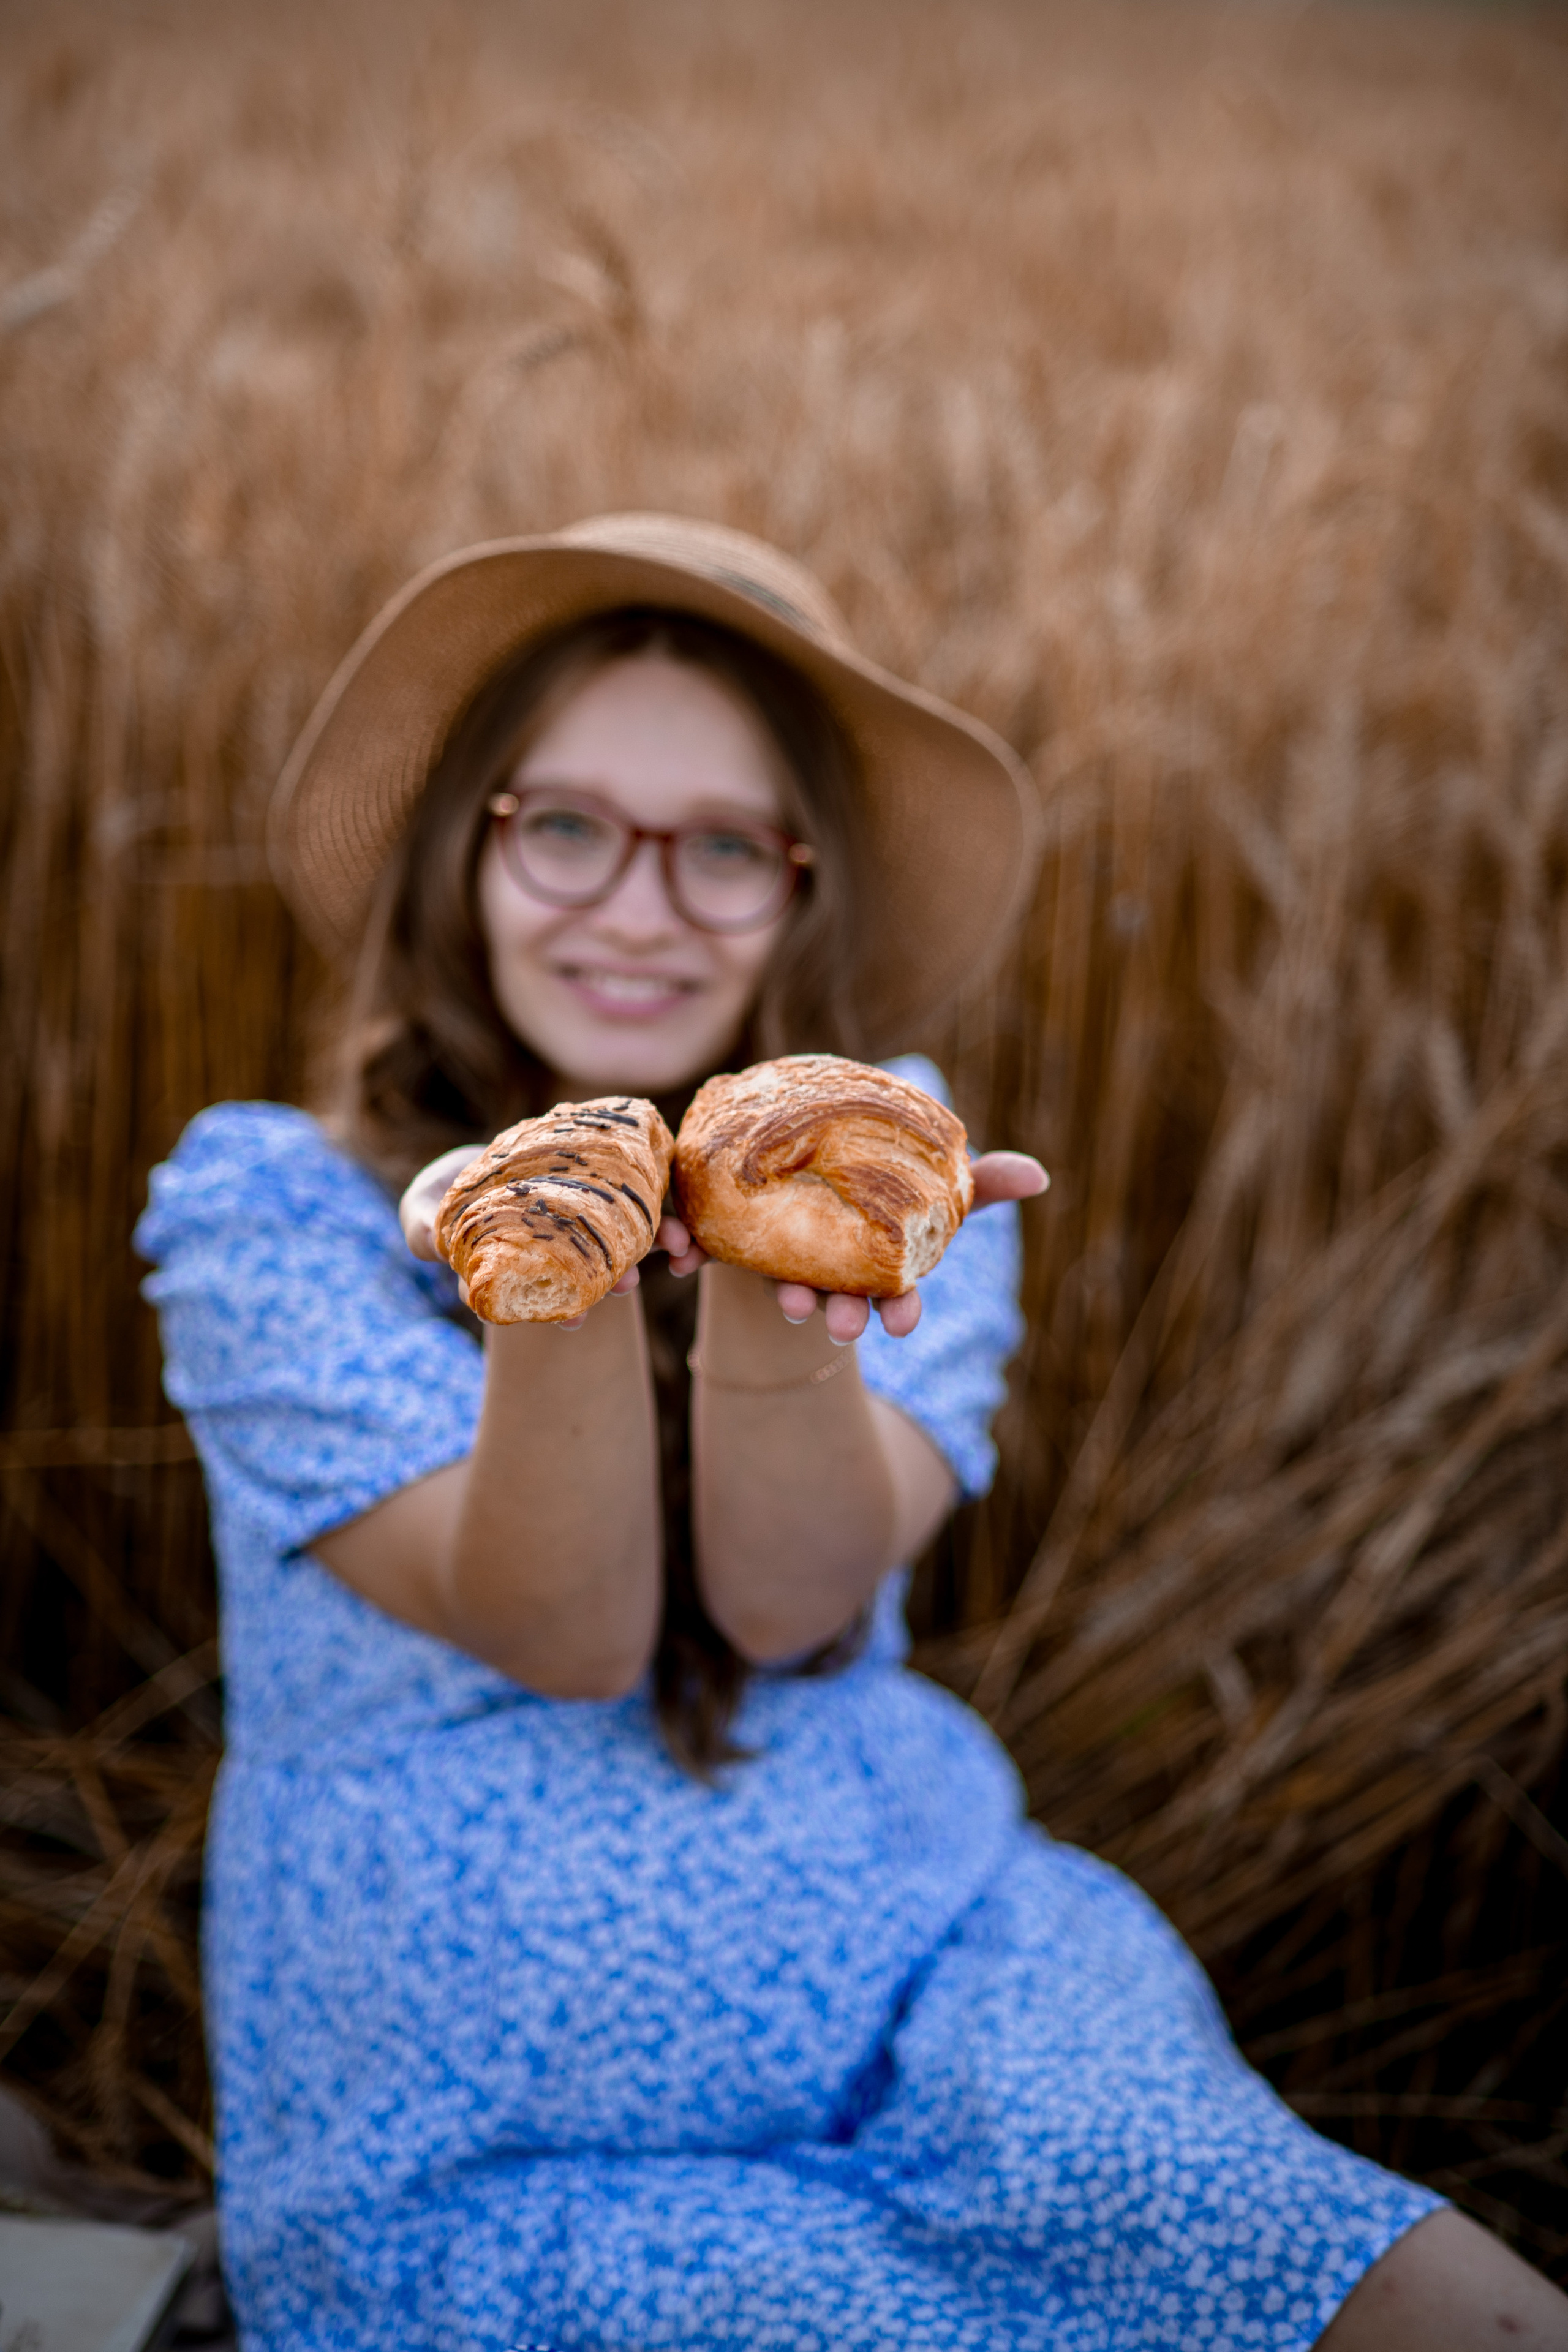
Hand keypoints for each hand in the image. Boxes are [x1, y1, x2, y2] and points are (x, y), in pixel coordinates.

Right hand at [400, 1143, 682, 1330]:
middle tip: (630, 1285)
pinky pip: (631, 1196)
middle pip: (595, 1275)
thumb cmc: (439, 1199)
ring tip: (674, 1245)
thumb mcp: (422, 1213)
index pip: (542, 1299)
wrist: (469, 1163)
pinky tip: (670, 1198)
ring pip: (623, 1239)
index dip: (562, 1311)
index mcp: (519, 1271)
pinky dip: (654, 1202)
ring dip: (651, 1245)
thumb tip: (431, 1244)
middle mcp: (556, 1254)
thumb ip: (424, 1230)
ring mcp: (578, 1221)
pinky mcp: (595, 1187)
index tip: (576, 1321)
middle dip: (616, 1282)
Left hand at [662, 1150, 1048, 1344]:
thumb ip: (976, 1181)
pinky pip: (703, 1246)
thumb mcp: (928, 1177)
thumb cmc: (878, 1175)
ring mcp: (775, 1255)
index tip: (901, 1325)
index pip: (892, 1293)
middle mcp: (825, 1267)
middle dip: (837, 1312)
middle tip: (835, 1323)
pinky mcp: (725, 1234)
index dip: (899, 1309)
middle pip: (835, 1296)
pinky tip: (676, 1255)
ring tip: (779, 1298)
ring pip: (776, 1280)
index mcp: (872, 1260)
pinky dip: (688, 1250)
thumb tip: (1040, 1174)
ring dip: (778, 1293)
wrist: (799, 1155)